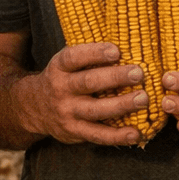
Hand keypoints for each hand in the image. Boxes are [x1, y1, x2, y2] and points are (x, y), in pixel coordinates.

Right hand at [15, 43, 147, 145]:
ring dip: (121, 105)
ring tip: (143, 99)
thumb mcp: (65, 64)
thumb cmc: (63, 79)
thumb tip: (126, 43)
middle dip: (115, 77)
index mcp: (59, 67)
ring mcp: (67, 112)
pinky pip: (97, 135)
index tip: (116, 51)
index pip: (74, 57)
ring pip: (95, 110)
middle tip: (138, 73)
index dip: (95, 53)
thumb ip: (88, 57)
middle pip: (88, 82)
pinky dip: (117, 136)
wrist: (35, 108)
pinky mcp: (74, 131)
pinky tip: (135, 133)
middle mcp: (61, 89)